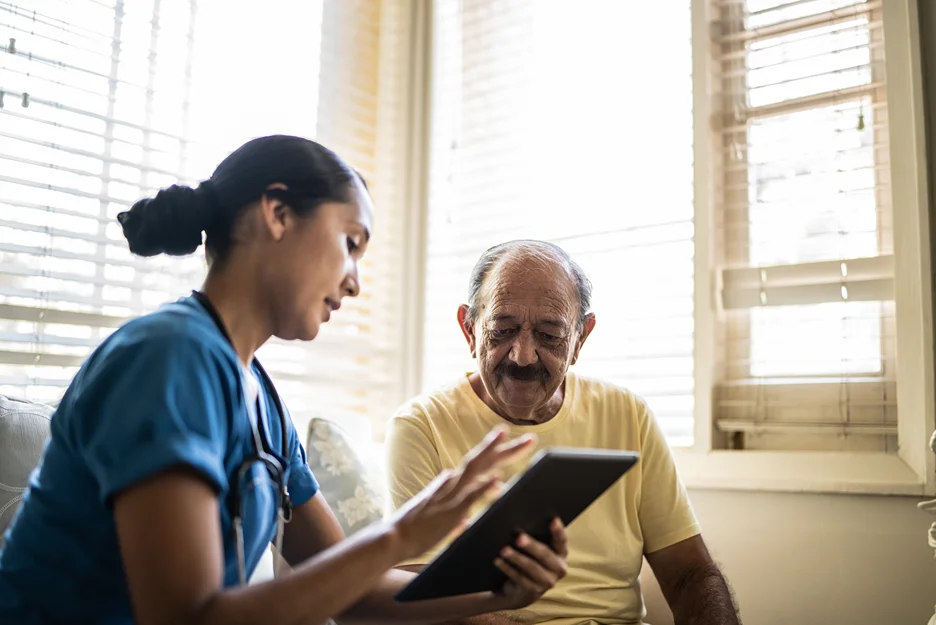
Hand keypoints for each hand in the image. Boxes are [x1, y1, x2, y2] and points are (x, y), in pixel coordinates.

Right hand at [390, 426, 535, 560]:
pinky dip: (483, 487)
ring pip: (477, 469)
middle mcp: (452, 484)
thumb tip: (457, 495)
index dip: (494, 449)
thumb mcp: (436, 511)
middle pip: (482, 459)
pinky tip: (498, 480)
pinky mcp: (450, 512)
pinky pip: (469, 497)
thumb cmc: (413, 529)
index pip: (477, 462)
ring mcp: (451, 496)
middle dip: (505, 447)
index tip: (508, 436)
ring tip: (514, 441)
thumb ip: (448, 502)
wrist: (393, 538)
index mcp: (450, 484)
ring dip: (495, 453)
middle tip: (531, 438)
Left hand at [494, 518, 568, 609]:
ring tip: (503, 549)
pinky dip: (508, 568)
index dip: (558, 530)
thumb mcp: (535, 547)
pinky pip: (520, 578)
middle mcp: (558, 568)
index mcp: (561, 552)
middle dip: (531, 546)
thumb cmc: (529, 558)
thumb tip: (519, 517)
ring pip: (532, 568)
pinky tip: (498, 560)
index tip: (552, 519)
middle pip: (545, 555)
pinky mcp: (533, 592)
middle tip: (519, 537)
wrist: (521, 589)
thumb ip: (535, 534)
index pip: (561, 540)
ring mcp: (547, 582)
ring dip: (516, 558)